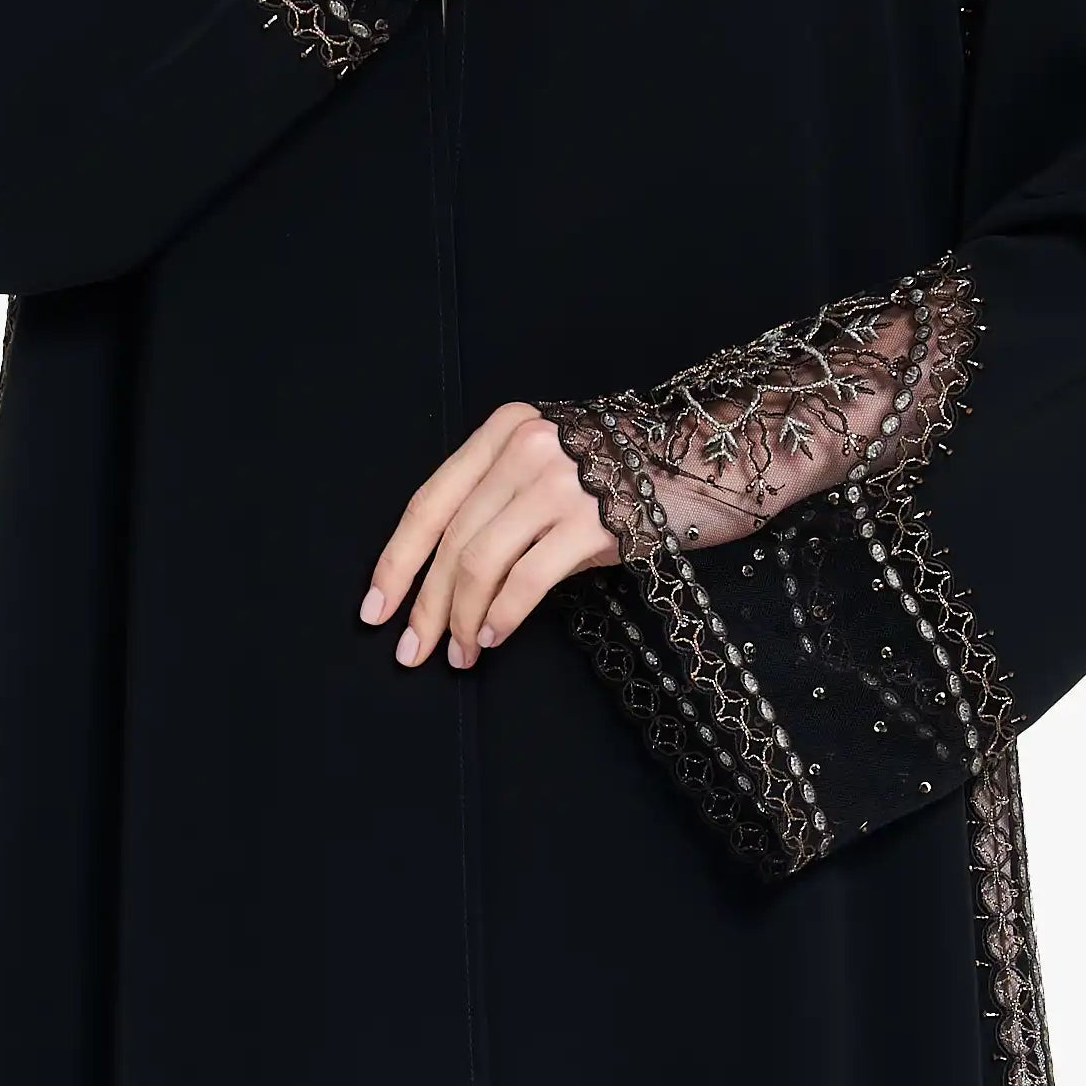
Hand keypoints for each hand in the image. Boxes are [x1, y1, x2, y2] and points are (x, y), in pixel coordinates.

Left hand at [360, 404, 618, 669]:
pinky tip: (492, 637)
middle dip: (424, 604)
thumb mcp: (550, 467)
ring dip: (460, 618)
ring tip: (457, 654)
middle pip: (452, 539)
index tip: (375, 609)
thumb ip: (500, 503)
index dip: (397, 561)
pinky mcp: (593, 520)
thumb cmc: (625, 472)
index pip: (430, 503)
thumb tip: (448, 580)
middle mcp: (524, 448)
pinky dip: (502, 615)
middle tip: (412, 650)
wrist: (709, 459)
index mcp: (502, 432)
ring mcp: (559, 482)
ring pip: (481, 562)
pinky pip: (527, 579)